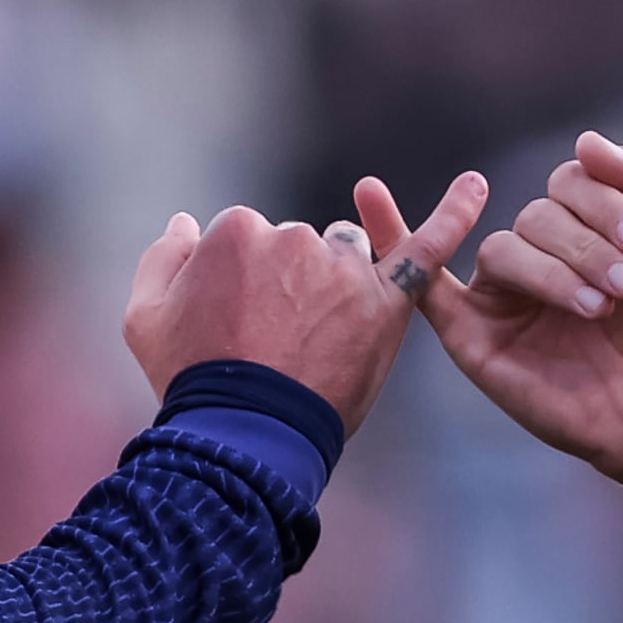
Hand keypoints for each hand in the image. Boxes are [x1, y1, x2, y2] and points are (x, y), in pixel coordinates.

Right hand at [123, 177, 487, 432]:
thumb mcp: (144, 318)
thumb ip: (163, 258)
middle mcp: (294, 236)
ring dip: (335, 285)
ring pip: (346, 256)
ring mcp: (341, 269)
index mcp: (238, 230)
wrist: (245, 438)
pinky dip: (456, 213)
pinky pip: (427, 249)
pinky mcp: (384, 302)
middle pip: (300, 246)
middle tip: (275, 346)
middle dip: (289, 286)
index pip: (250, 240)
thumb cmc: (190, 379)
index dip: (244, 288)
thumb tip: (186, 222)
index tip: (238, 329)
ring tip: (315, 343)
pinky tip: (479, 184)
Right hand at [374, 131, 622, 483]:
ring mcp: (500, 293)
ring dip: (555, 271)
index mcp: (580, 222)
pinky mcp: (473, 333)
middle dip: (588, 245)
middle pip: (537, 215)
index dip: (606, 205)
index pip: (570, 181)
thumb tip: (584, 142)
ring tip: (600, 307)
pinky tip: (373, 198)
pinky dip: (395, 236)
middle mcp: (536, 251)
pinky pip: (421, 281)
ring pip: (504, 249)